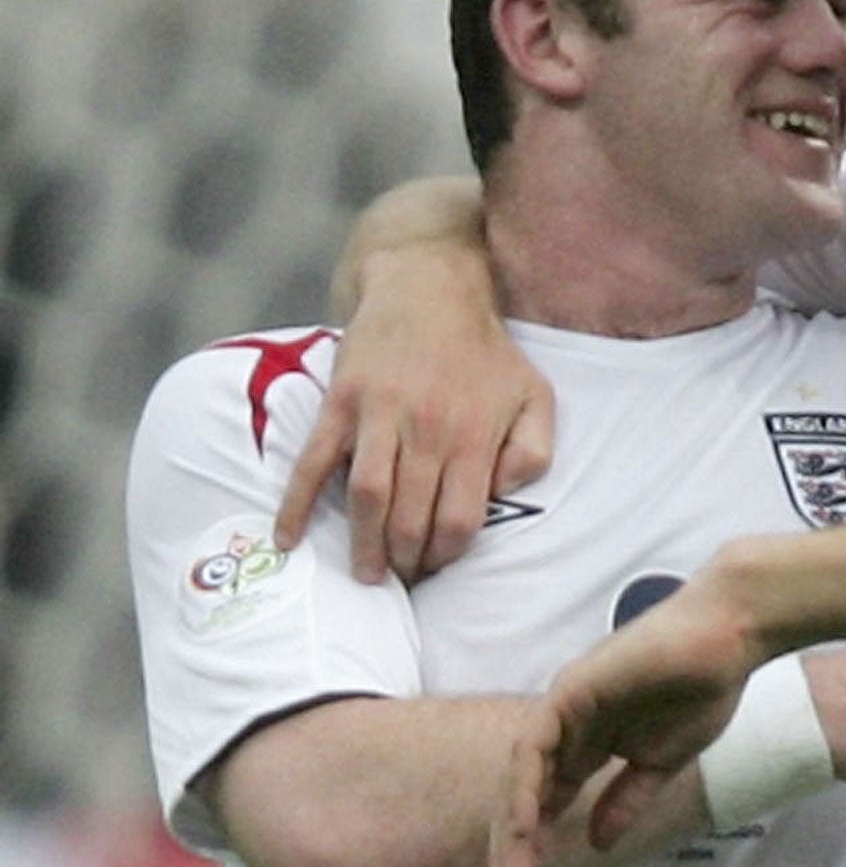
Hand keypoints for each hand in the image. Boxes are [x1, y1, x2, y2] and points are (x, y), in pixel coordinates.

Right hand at [274, 245, 554, 583]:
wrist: (428, 287)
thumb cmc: (485, 352)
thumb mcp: (535, 396)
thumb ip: (533, 452)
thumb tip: (503, 497)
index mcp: (476, 435)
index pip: (460, 520)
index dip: (447, 554)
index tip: (437, 566)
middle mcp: (428, 429)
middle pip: (410, 518)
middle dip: (405, 560)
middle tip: (399, 579)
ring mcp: (380, 415)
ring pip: (367, 497)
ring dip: (361, 544)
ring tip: (363, 574)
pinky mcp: (341, 401)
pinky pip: (314, 461)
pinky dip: (298, 503)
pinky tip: (289, 538)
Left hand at [490, 582, 757, 866]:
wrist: (727, 639)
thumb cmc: (703, 689)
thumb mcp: (662, 762)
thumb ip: (628, 798)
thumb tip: (598, 843)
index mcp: (590, 740)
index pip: (548, 798)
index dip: (532, 843)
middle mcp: (568, 725)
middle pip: (527, 792)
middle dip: (513, 846)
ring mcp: (565, 706)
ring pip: (522, 774)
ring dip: (512, 828)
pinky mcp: (570, 691)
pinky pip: (534, 747)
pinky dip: (526, 788)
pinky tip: (523, 827)